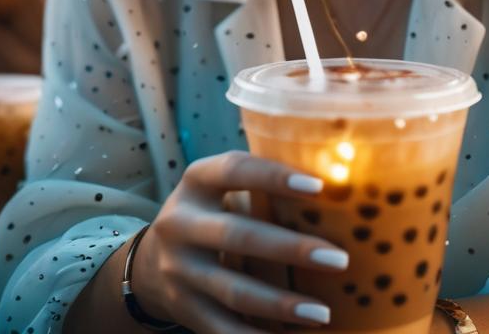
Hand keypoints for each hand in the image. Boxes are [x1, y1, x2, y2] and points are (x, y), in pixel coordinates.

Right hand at [131, 150, 348, 331]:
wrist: (150, 260)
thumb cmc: (212, 210)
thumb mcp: (220, 185)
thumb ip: (260, 182)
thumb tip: (336, 179)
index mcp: (197, 181)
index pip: (235, 170)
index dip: (274, 177)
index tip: (319, 187)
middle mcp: (181, 223)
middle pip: (238, 235)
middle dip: (290, 249)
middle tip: (339, 260)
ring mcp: (179, 269)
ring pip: (232, 290)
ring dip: (280, 305)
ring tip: (322, 313)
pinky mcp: (183, 308)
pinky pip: (221, 328)